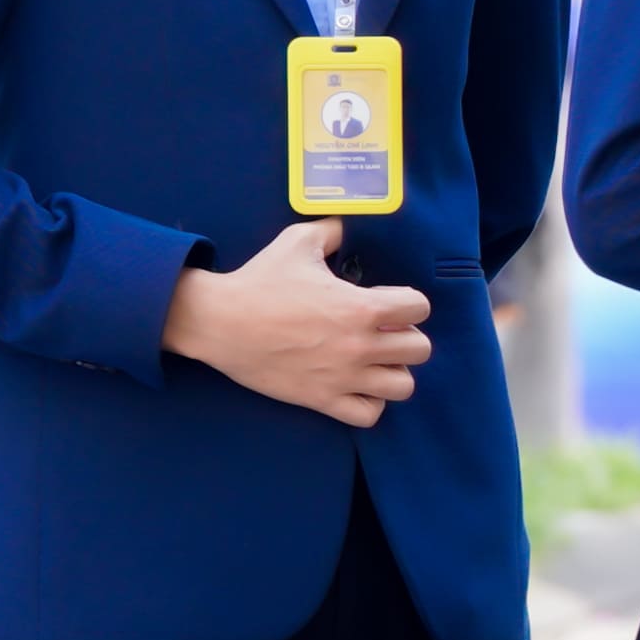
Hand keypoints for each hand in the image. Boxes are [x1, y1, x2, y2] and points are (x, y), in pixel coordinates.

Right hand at [162, 219, 431, 427]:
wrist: (219, 323)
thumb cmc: (259, 281)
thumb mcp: (298, 241)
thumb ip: (333, 230)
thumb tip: (349, 224)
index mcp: (361, 307)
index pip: (419, 308)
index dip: (409, 303)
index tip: (389, 303)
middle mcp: (360, 345)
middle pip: (420, 349)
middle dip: (406, 337)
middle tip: (383, 332)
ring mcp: (343, 377)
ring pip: (403, 386)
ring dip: (394, 372)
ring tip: (375, 361)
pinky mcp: (322, 400)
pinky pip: (369, 415)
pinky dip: (370, 403)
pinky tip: (357, 386)